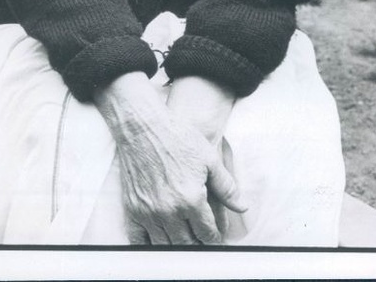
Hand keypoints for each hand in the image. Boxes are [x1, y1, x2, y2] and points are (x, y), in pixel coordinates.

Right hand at [94, 73, 244, 243]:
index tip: (217, 239)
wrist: (143, 127)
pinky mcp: (132, 209)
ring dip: (177, 248)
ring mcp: (148, 212)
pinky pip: (139, 240)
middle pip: (188, 245)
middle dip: (198, 246)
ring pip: (165, 246)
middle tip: (203, 244)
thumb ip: (226, 186)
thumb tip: (242, 207)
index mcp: (192, 199)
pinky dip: (149, 246)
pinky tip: (158, 243)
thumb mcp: (209, 158)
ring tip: (185, 244)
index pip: (207, 234)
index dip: (215, 240)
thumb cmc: (177, 138)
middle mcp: (170, 211)